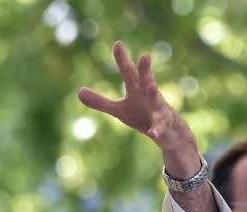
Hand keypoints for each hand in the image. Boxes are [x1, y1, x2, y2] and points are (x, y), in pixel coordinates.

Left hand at [78, 41, 198, 177]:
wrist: (168, 133)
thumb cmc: (141, 116)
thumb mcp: (119, 110)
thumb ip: (100, 102)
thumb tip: (79, 92)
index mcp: (136, 89)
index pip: (128, 72)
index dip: (123, 59)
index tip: (117, 43)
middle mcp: (149, 95)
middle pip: (147, 80)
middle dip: (145, 69)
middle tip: (145, 55)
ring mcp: (158, 110)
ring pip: (157, 101)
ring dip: (154, 94)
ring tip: (152, 88)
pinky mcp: (163, 126)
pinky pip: (159, 128)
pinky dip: (156, 130)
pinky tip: (152, 133)